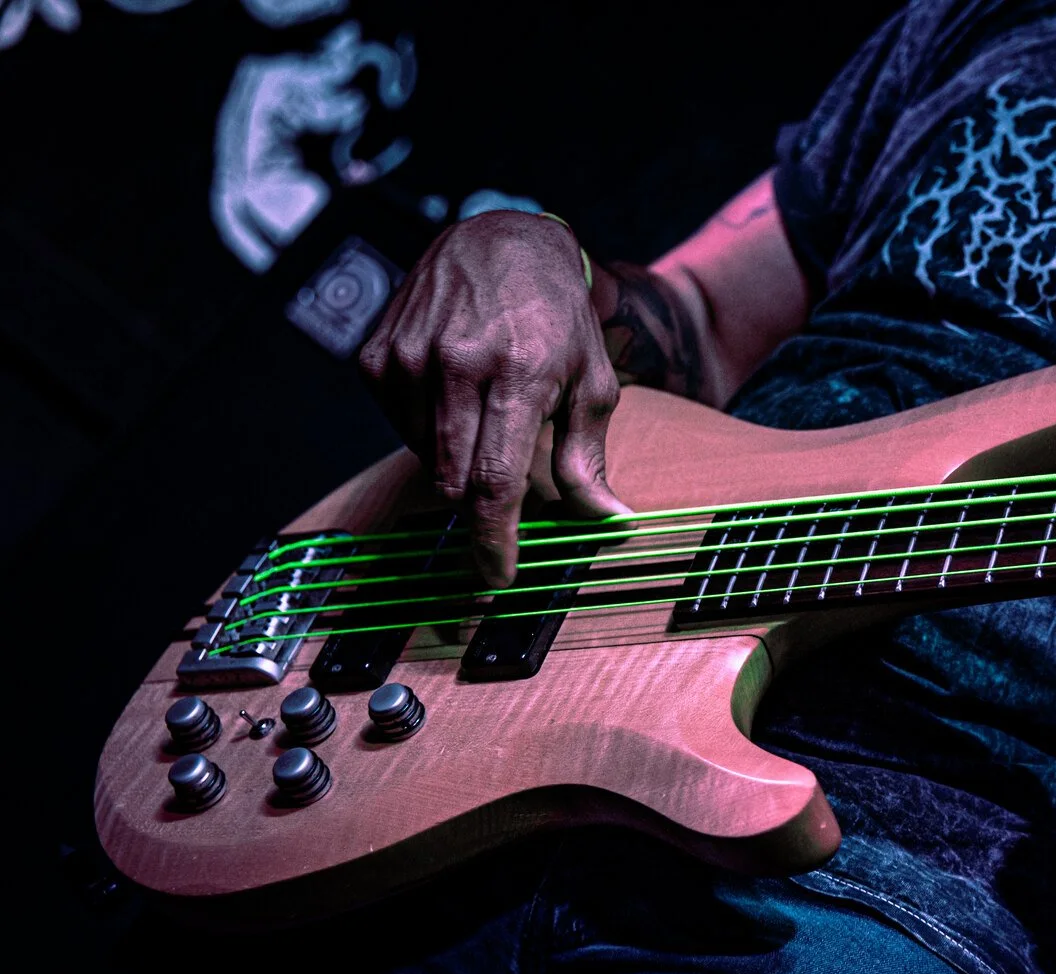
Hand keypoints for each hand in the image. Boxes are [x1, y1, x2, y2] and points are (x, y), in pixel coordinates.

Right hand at [359, 210, 628, 585]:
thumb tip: (607, 521)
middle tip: (499, 515)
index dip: (492, 541)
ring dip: (455, 463)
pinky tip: (454, 399)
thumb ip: (588, 458)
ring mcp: (407, 357)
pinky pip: (397, 427)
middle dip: (475, 512)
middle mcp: (455, 365)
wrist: (500, 240)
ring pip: (425, 459)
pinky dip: (426, 433)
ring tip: (486, 420)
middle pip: (452, 481)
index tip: (495, 578)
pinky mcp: (375, 355)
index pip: (493, 482)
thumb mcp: (592, 383)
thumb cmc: (556, 316)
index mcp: (516, 375)